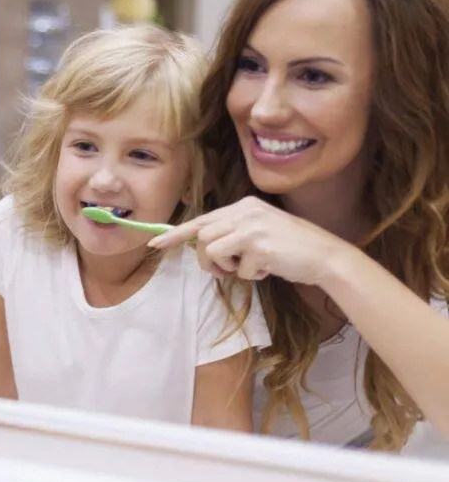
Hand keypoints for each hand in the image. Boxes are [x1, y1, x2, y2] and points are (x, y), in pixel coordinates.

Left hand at [146, 196, 354, 285]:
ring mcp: (252, 226)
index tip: (155, 244)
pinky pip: (238, 269)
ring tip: (248, 268)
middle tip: (222, 270)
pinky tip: (270, 268)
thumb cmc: (290, 249)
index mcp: (245, 206)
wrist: (326, 256)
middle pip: (202, 237)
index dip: (177, 234)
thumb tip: (202, 246)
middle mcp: (246, 211)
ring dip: (225, 267)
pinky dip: (251, 275)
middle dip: (205, 260)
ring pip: (212, 251)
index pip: (202, 219)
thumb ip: (233, 234)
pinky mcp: (259, 245)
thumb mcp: (259, 232)